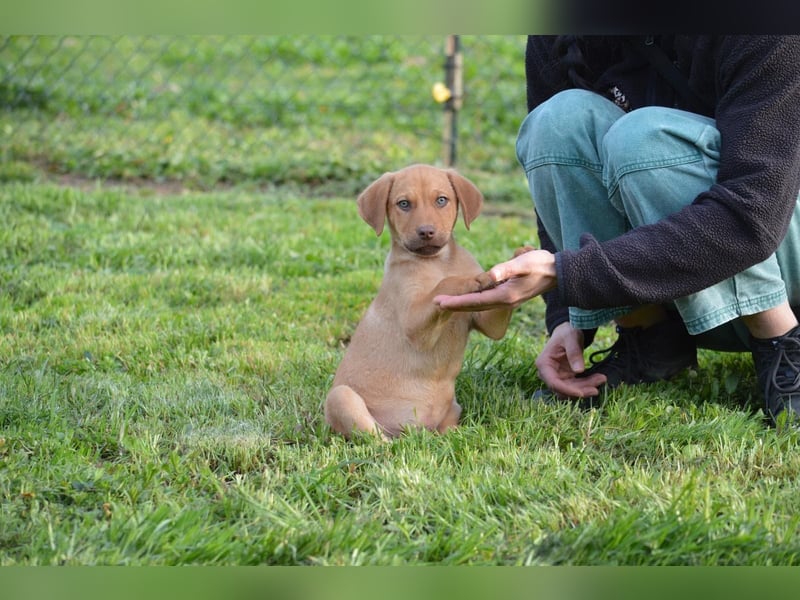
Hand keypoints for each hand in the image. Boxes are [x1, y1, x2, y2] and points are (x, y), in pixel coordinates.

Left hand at [433, 248, 556, 311]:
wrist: (559, 273)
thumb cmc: (542, 265)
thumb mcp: (524, 262)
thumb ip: (506, 269)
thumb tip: (490, 275)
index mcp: (505, 295)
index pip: (475, 300)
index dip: (456, 302)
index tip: (440, 302)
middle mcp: (504, 300)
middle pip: (474, 305)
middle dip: (455, 305)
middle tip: (436, 303)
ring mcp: (507, 299)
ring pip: (479, 304)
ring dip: (462, 303)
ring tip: (446, 302)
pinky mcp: (508, 295)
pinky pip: (486, 300)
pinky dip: (473, 300)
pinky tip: (465, 298)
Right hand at [536, 322, 606, 397]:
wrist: (568, 332)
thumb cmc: (567, 333)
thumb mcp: (571, 338)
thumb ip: (574, 352)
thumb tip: (579, 371)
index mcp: (544, 364)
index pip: (553, 383)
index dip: (567, 390)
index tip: (581, 393)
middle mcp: (548, 373)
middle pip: (563, 389)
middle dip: (581, 390)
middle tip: (598, 384)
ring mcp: (557, 377)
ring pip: (571, 390)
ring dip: (586, 387)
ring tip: (602, 378)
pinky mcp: (566, 379)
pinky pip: (577, 386)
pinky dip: (588, 384)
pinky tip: (599, 378)